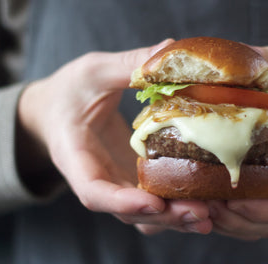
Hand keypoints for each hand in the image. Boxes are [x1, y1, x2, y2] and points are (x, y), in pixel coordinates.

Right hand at [17, 40, 211, 233]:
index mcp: (75, 156)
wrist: (55, 111)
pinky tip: (207, 198)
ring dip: (176, 218)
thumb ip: (127, 64)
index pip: (93, 192)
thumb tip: (170, 48)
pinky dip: (178, 205)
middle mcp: (97, 179)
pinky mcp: (132, 179)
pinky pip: (154, 201)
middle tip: (202, 213)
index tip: (155, 203)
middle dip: (165, 217)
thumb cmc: (67, 92)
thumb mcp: (92, 72)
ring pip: (145, 216)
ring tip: (212, 212)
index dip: (123, 203)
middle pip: (129, 213)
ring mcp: (117, 183)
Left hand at [207, 46, 267, 239]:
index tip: (234, 201)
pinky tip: (207, 195)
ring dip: (231, 221)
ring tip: (200, 204)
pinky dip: (233, 211)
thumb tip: (244, 52)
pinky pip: (256, 210)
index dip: (266, 210)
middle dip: (239, 220)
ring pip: (261, 223)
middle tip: (204, 205)